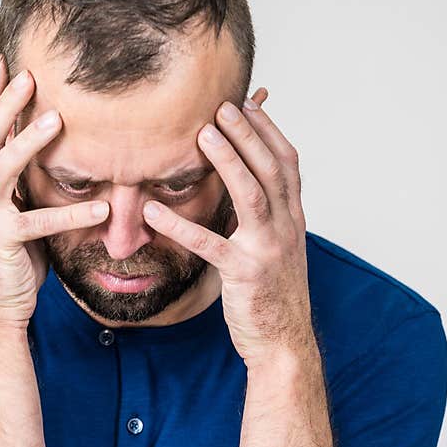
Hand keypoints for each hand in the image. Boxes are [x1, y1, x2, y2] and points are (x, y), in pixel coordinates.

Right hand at [0, 54, 110, 327]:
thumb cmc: (15, 254)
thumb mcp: (20, 207)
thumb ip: (26, 179)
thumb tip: (51, 145)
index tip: (2, 60)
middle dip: (4, 103)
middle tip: (28, 74)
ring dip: (27, 141)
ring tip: (58, 120)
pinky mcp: (1, 243)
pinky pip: (37, 224)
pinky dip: (69, 214)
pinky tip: (101, 209)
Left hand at [142, 88, 313, 367]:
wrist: (283, 342)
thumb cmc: (273, 294)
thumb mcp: (275, 248)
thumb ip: (261, 217)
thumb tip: (238, 186)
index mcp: (293, 219)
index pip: (287, 164)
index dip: (268, 131)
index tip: (248, 104)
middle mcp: (286, 228)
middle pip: (271, 169)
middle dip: (248, 134)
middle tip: (222, 106)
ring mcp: (267, 250)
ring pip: (251, 196)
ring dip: (229, 162)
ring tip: (203, 136)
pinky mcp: (244, 274)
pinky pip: (209, 245)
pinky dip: (181, 225)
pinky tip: (153, 209)